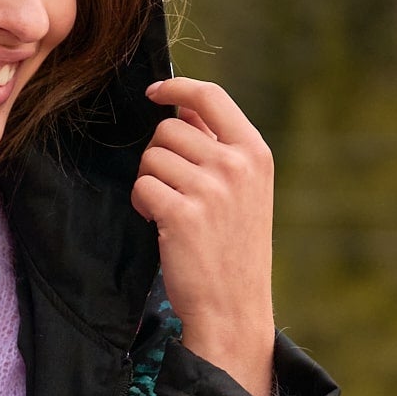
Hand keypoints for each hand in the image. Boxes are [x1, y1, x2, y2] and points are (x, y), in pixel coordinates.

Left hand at [132, 77, 276, 395]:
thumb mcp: (244, 190)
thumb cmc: (233, 247)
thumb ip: (218, 148)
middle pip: (168, 129)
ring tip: (171, 212)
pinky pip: (142, 186)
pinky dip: (142, 205)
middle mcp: (236, 165)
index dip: (176, 88)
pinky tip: (161, 226)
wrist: (233, 307)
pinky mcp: (182, 214)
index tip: (153, 92)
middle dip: (159, 157)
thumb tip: (178, 107)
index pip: (210, 97)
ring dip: (150, 183)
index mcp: (255, 153)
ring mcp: (211, 189)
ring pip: (150, 157)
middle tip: (173, 191)